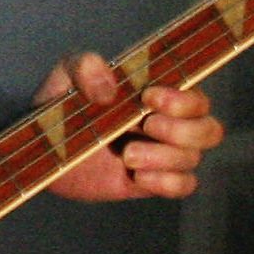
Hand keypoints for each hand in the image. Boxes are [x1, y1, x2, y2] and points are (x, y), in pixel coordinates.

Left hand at [37, 51, 223, 201]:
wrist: (44, 148)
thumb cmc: (62, 104)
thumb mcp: (66, 75)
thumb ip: (85, 67)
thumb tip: (109, 90)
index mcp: (159, 93)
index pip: (196, 96)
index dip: (183, 100)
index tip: (149, 97)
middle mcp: (169, 123)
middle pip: (209, 130)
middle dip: (180, 130)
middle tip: (145, 126)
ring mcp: (163, 153)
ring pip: (193, 158)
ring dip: (164, 158)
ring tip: (127, 156)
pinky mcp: (152, 180)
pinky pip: (183, 186)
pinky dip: (166, 182)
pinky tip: (138, 177)